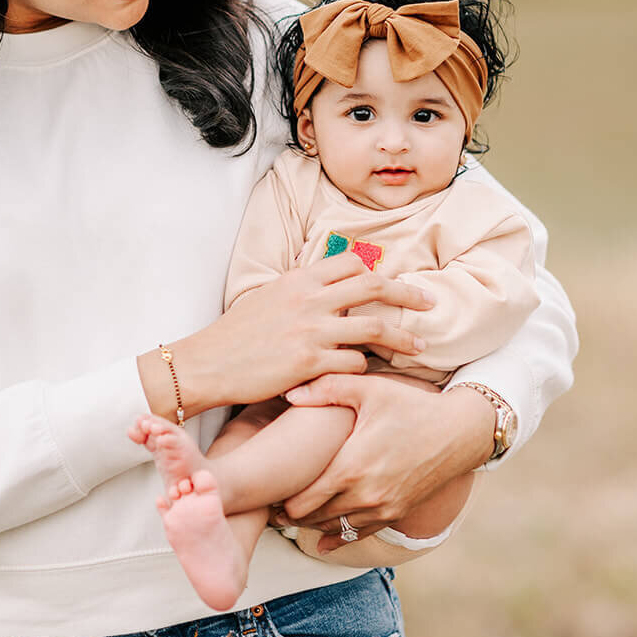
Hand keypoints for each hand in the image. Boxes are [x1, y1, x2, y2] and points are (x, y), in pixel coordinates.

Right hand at [140, 253, 433, 417]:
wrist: (207, 363)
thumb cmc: (236, 334)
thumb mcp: (268, 297)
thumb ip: (302, 291)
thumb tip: (331, 287)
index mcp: (300, 279)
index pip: (352, 263)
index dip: (377, 271)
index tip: (394, 283)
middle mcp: (309, 300)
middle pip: (374, 286)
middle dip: (408, 294)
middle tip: (429, 302)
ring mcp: (311, 331)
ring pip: (374, 328)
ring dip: (402, 337)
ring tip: (420, 346)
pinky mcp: (309, 363)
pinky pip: (354, 363)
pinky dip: (366, 367)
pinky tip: (369, 373)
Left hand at [280, 373, 495, 538]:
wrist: (461, 432)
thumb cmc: (412, 406)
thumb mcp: (370, 388)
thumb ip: (327, 388)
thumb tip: (289, 393)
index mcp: (350, 466)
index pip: (300, 497)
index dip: (277, 496)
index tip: (266, 487)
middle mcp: (364, 495)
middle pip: (310, 517)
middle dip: (289, 511)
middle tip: (271, 500)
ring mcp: (381, 508)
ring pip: (332, 529)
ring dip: (310, 523)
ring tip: (290, 513)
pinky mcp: (396, 514)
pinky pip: (359, 535)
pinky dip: (337, 537)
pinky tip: (322, 540)